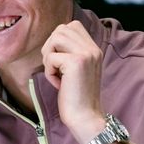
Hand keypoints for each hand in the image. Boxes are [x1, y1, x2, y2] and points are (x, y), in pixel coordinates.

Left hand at [41, 20, 104, 143]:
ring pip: (55, 37)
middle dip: (51, 46)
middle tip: (55, 67)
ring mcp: (86, 54)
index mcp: (94, 49)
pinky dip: (49, 72)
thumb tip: (53, 39)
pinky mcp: (76, 63)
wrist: (86, 118)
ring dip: (49, 56)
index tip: (60, 59)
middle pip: (61, 29)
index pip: (73, 25)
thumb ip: (72, 52)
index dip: (59, 39)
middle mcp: (93, 48)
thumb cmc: (77, 97)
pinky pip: (51, 58)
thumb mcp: (79, 69)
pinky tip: (58, 84)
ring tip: (56, 72)